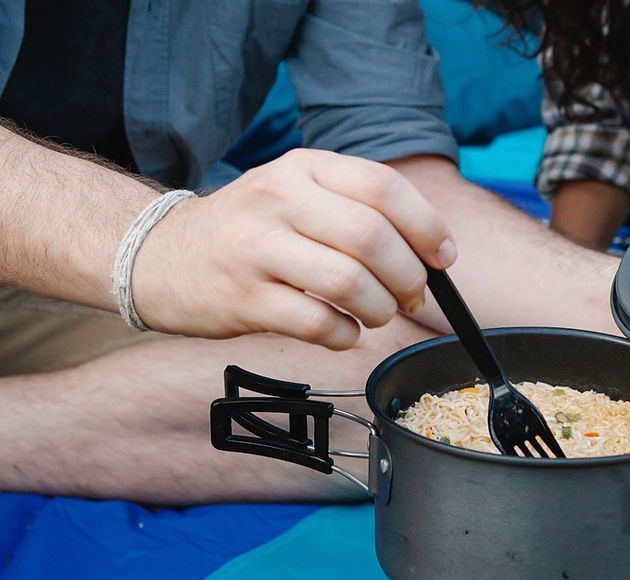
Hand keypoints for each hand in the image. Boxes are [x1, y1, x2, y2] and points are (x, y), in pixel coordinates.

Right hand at [131, 149, 456, 348]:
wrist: (160, 255)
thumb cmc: (249, 231)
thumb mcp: (296, 193)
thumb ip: (357, 208)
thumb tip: (433, 251)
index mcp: (303, 168)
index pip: (384, 188)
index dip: (427, 227)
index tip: (444, 258)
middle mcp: (279, 199)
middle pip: (374, 239)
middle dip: (409, 278)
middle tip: (411, 297)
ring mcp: (256, 249)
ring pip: (350, 283)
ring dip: (380, 310)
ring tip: (376, 315)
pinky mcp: (242, 299)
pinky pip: (319, 324)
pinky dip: (346, 335)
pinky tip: (343, 332)